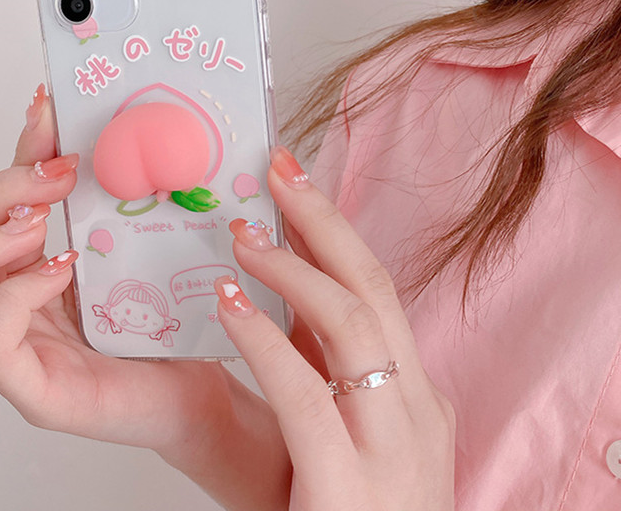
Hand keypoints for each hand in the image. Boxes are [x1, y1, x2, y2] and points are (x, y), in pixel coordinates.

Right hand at [0, 86, 290, 510]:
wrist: (206, 389)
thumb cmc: (174, 325)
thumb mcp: (138, 249)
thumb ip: (111, 207)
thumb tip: (108, 138)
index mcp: (28, 273)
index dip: (13, 155)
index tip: (49, 114)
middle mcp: (9, 310)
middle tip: (56, 174)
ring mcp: (15, 355)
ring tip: (43, 223)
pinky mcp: (35, 392)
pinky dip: (16, 295)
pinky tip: (61, 270)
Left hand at [214, 147, 455, 509]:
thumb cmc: (346, 510)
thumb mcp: (351, 431)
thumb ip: (325, 365)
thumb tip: (285, 284)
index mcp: (416, 392)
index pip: (375, 290)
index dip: (332, 229)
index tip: (293, 181)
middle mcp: (417, 409)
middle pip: (372, 288)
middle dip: (323, 220)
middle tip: (277, 170)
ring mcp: (394, 449)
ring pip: (351, 327)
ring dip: (292, 269)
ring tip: (242, 233)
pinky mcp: (351, 490)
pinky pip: (307, 396)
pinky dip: (266, 341)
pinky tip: (229, 303)